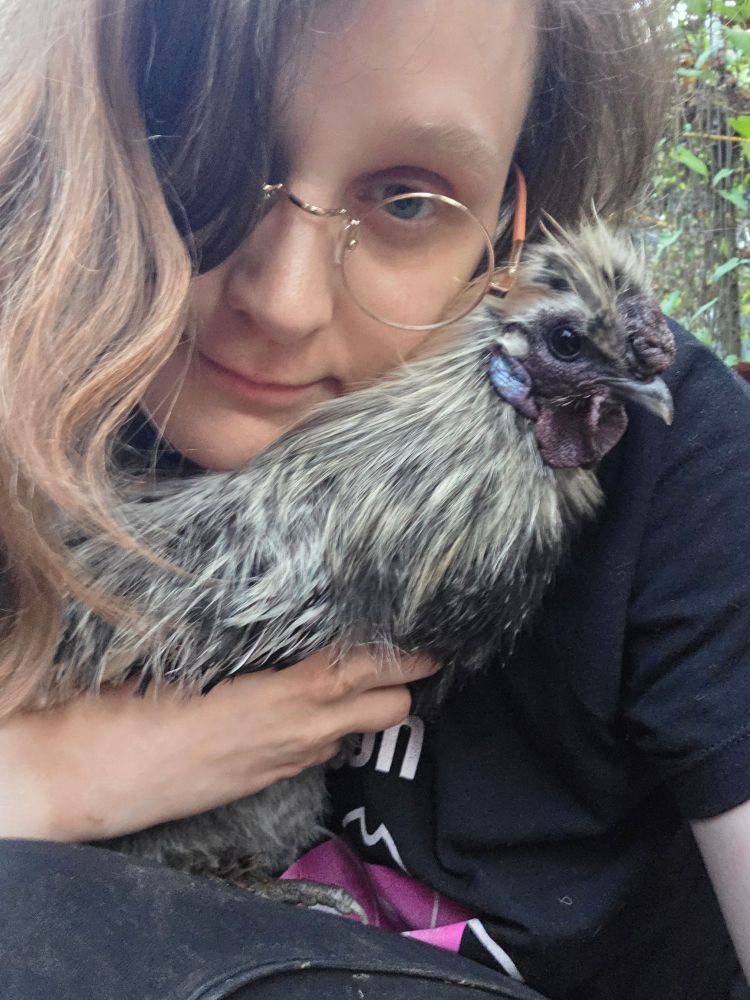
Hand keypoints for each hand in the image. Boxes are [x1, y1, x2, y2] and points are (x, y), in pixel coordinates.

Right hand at [0, 648, 436, 841]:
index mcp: (282, 697)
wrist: (98, 777)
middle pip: (389, 709)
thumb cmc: (133, 708)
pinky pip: (321, 748)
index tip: (432, 634)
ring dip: (368, 705)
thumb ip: (251, 642)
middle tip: (405, 649)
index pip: (365, 671)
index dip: (404, 654)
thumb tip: (288, 614)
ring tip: (363, 671)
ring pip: (357, 731)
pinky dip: (330, 726)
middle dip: (403, 682)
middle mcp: (298, 734)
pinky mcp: (268, 780)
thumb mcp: (192, 659)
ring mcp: (286, 762)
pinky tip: (310, 704)